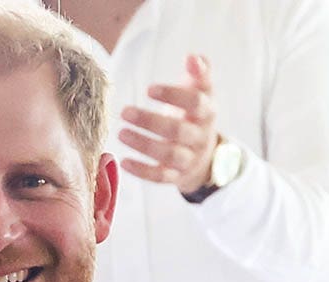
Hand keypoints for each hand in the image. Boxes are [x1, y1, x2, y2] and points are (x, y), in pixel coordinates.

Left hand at [119, 54, 218, 195]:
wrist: (206, 156)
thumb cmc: (195, 117)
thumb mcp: (202, 94)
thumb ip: (199, 74)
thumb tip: (194, 57)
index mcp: (206, 114)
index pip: (195, 104)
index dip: (173, 96)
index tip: (148, 89)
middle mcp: (200, 138)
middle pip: (178, 131)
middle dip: (150, 122)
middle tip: (125, 112)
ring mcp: (189, 159)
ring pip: (169, 156)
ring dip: (144, 145)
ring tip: (121, 133)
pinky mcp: (176, 177)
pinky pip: (161, 177)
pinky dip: (142, 172)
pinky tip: (124, 161)